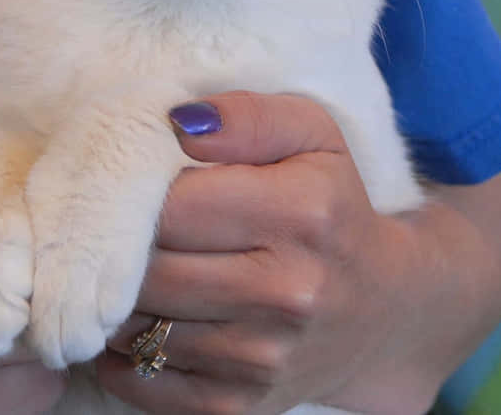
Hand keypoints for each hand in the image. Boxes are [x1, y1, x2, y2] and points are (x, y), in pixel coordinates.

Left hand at [98, 92, 500, 414]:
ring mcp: (263, 359)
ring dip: (120, 297)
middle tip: (123, 227)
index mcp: (302, 212)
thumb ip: (248, 116)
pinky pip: (141, 381)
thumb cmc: (331, 203)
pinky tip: (146, 317)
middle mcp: (286, 292)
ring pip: (135, 326)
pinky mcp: (239, 407)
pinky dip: (124, 351)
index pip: (173, 203)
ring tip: (139, 268)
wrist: (380, 306)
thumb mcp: (311, 135)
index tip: (136, 184)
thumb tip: (177, 122)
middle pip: (147, 268)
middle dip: (121, 246)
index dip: (137, 192)